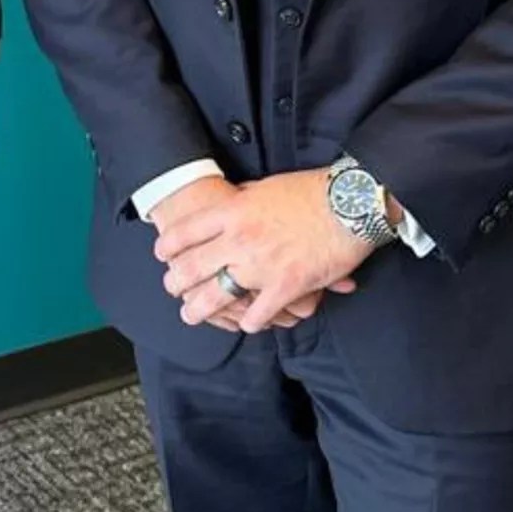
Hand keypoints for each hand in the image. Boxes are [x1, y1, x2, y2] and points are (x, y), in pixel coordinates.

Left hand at [155, 170, 371, 333]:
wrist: (350, 203)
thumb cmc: (311, 190)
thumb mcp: (266, 187)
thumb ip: (243, 200)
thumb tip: (231, 203)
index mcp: (233, 211)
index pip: (187, 231)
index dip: (169, 245)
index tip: (163, 254)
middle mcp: (240, 239)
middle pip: (193, 267)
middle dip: (177, 282)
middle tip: (171, 288)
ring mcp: (261, 265)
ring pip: (217, 296)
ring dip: (199, 309)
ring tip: (191, 314)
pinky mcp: (286, 287)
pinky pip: (258, 313)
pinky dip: (249, 322)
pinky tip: (245, 324)